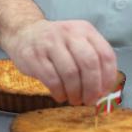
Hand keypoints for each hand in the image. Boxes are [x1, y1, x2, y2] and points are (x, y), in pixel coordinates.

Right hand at [1, 20, 116, 105]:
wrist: (23, 33)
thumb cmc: (55, 44)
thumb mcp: (76, 42)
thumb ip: (92, 61)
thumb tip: (102, 91)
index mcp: (84, 30)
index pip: (105, 55)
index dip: (108, 78)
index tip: (103, 92)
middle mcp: (68, 33)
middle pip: (89, 64)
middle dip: (92, 88)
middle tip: (89, 100)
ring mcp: (49, 43)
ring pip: (70, 73)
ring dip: (75, 92)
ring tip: (74, 99)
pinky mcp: (34, 56)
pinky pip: (52, 79)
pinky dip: (59, 92)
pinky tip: (60, 95)